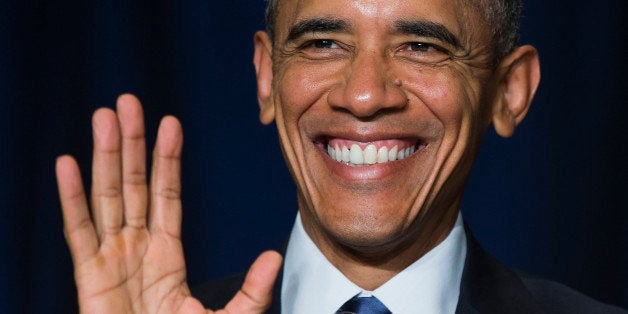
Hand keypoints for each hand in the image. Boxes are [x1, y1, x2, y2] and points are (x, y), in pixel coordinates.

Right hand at [55, 94, 281, 312]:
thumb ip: (250, 291)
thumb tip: (272, 257)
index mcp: (166, 254)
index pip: (166, 195)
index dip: (167, 160)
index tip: (170, 125)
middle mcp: (137, 249)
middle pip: (134, 186)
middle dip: (132, 144)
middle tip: (129, 102)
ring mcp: (111, 260)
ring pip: (108, 197)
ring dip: (106, 157)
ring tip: (105, 117)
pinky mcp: (90, 279)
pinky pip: (78, 233)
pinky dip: (71, 199)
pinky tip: (67, 164)